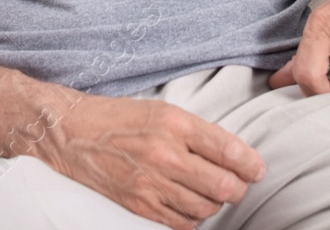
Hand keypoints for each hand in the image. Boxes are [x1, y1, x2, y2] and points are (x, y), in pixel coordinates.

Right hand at [33, 93, 264, 228]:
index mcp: (174, 123)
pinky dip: (192, 218)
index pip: (229, 150)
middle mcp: (165, 154)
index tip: (257, 169)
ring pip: (206, 208)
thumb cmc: (119, 118)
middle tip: (238, 184)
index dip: (251, 164)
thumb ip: (197, 132)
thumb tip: (234, 155)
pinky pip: (182, 223)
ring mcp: (151, 183)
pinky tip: (188, 204)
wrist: (73, 133)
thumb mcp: (162, 111)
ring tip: (209, 192)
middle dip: (238, 188)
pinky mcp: (139, 205)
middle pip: (224, 186)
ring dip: (215, 204)